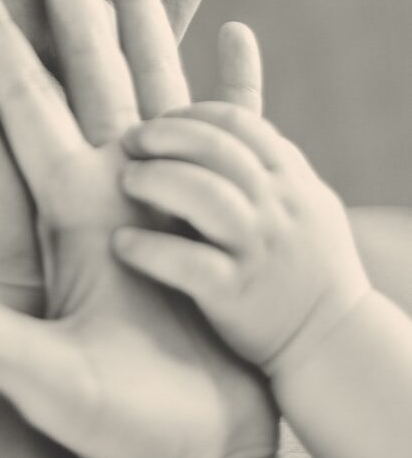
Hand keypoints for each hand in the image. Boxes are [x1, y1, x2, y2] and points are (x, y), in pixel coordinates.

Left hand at [0, 0, 277, 457]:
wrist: (196, 454)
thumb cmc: (118, 429)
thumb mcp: (40, 377)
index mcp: (41, 194)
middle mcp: (84, 172)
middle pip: (65, 53)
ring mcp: (142, 181)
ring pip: (133, 64)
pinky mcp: (198, 201)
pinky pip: (211, 118)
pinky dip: (219, 73)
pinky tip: (236, 33)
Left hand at [116, 102, 371, 375]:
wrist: (335, 342)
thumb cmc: (306, 264)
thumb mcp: (304, 203)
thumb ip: (266, 165)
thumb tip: (213, 127)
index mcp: (290, 180)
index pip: (237, 121)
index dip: (190, 114)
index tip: (159, 123)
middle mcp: (277, 208)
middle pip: (216, 148)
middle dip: (166, 135)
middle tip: (130, 141)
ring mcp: (258, 250)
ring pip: (205, 195)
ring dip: (156, 180)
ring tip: (127, 181)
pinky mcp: (237, 294)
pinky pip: (189, 263)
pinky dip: (150, 250)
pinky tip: (122, 243)